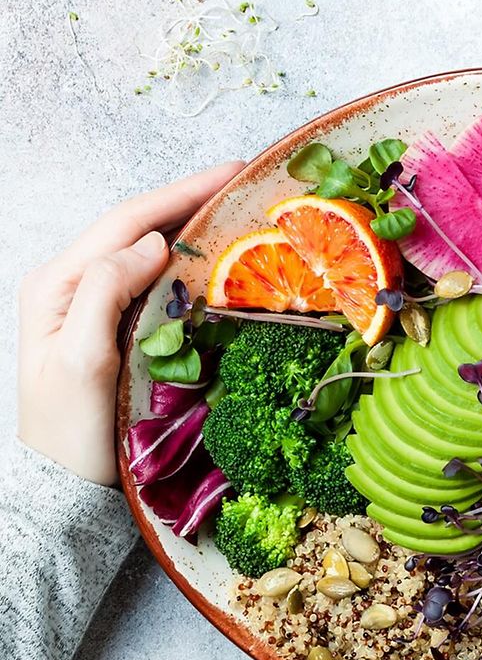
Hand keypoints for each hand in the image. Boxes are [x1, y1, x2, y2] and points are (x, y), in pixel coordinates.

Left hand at [17, 162, 244, 484]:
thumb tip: (152, 244)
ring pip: (147, 249)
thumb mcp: (80, 362)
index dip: (181, 193)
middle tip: (244, 182)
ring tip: (237, 210)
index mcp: (59, 284)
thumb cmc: (69, 432)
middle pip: (138, 226)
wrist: (63, 486)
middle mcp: (73, 285)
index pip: (127, 222)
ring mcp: (93, 305)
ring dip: (191, 225)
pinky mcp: (116, 326)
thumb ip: (106, 294)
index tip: (231, 173)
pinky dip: (188, 261)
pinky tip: (216, 258)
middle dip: (190, 199)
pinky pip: (154, 280)